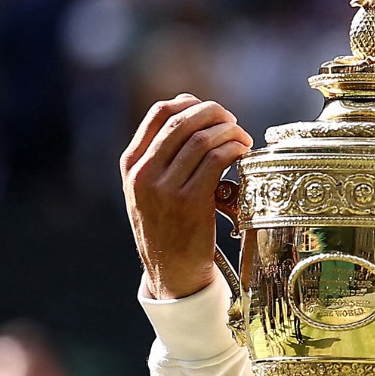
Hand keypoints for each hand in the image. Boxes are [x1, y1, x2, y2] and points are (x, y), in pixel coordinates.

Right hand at [121, 94, 253, 299]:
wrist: (170, 271)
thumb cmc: (167, 226)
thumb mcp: (150, 189)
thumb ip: (163, 157)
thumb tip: (192, 115)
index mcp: (131, 164)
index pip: (159, 113)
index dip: (190, 103)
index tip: (210, 111)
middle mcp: (143, 172)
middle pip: (183, 121)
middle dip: (215, 114)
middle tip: (232, 122)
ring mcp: (165, 187)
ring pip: (202, 138)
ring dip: (229, 132)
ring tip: (242, 138)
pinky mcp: (190, 201)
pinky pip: (217, 159)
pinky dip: (234, 149)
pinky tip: (243, 153)